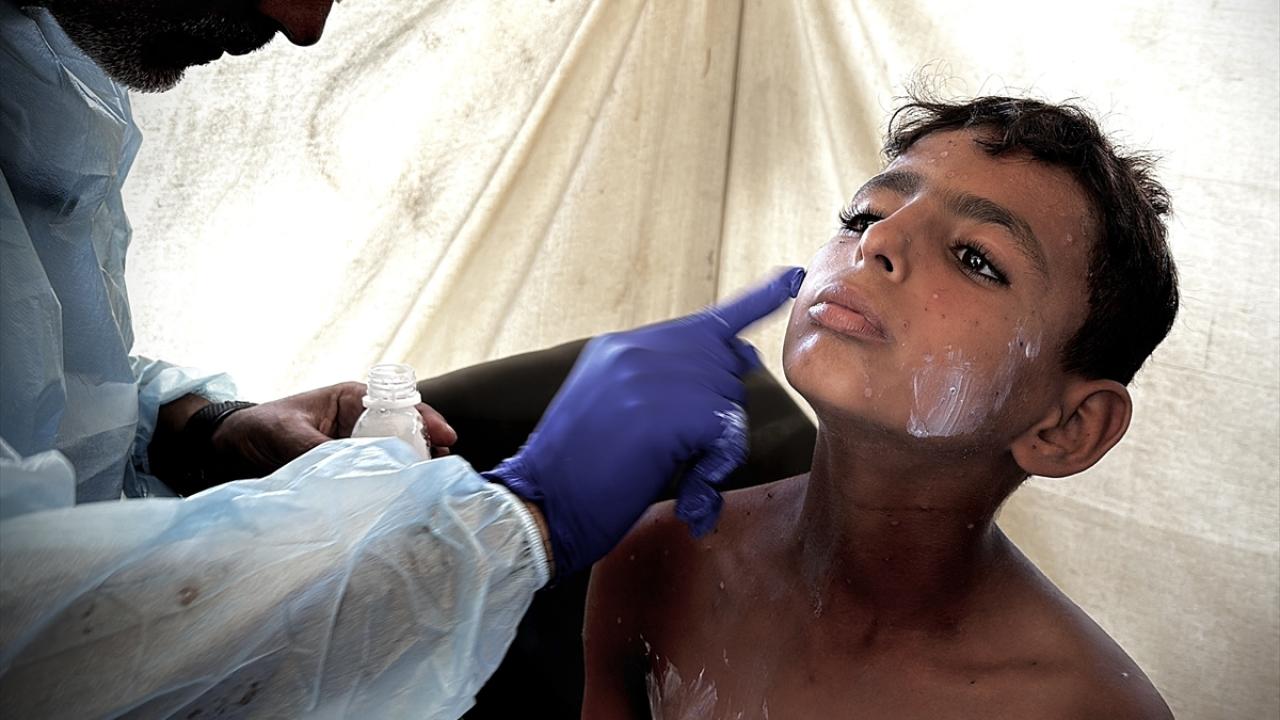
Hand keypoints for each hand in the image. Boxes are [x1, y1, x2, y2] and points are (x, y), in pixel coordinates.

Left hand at [213, 382, 457, 477]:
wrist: (224, 451)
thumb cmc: (256, 429)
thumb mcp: (287, 434)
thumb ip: (319, 452)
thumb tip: (352, 474)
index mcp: (353, 400)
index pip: (401, 405)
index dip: (427, 421)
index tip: (446, 438)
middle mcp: (361, 424)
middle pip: (407, 436)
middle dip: (426, 452)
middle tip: (439, 473)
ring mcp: (356, 451)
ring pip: (394, 461)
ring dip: (409, 475)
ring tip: (425, 492)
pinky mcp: (347, 476)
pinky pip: (374, 482)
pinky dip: (387, 492)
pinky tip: (397, 506)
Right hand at [484, 267, 804, 576]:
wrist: (541, 508)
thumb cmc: (578, 476)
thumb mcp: (612, 411)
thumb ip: (662, 386)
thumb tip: (736, 362)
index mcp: (620, 349)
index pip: (704, 323)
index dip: (754, 303)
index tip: (790, 278)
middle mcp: (635, 351)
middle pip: (723, 364)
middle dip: (720, 409)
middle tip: (685, 450)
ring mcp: (647, 375)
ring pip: (726, 396)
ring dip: (714, 441)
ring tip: (673, 467)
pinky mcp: (664, 410)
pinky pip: (724, 429)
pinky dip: (714, 461)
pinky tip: (686, 477)